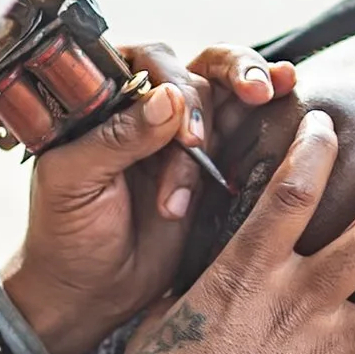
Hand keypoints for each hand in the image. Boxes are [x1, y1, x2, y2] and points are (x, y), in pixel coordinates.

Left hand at [1, 43, 293, 353]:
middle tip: (247, 99)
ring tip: (264, 98)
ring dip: (249, 84)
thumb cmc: (66, 234)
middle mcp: (143, 106)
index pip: (145, 63)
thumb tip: (169, 100)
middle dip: (223, 79)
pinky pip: (242, 124)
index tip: (189, 135)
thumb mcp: (73, 183)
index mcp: (101, 99)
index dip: (174, 83)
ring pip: (223, 87)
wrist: (91, 290)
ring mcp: (180, 132)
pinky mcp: (210, 161)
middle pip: (193, 68)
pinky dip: (267, 104)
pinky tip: (289, 88)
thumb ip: (116, 139)